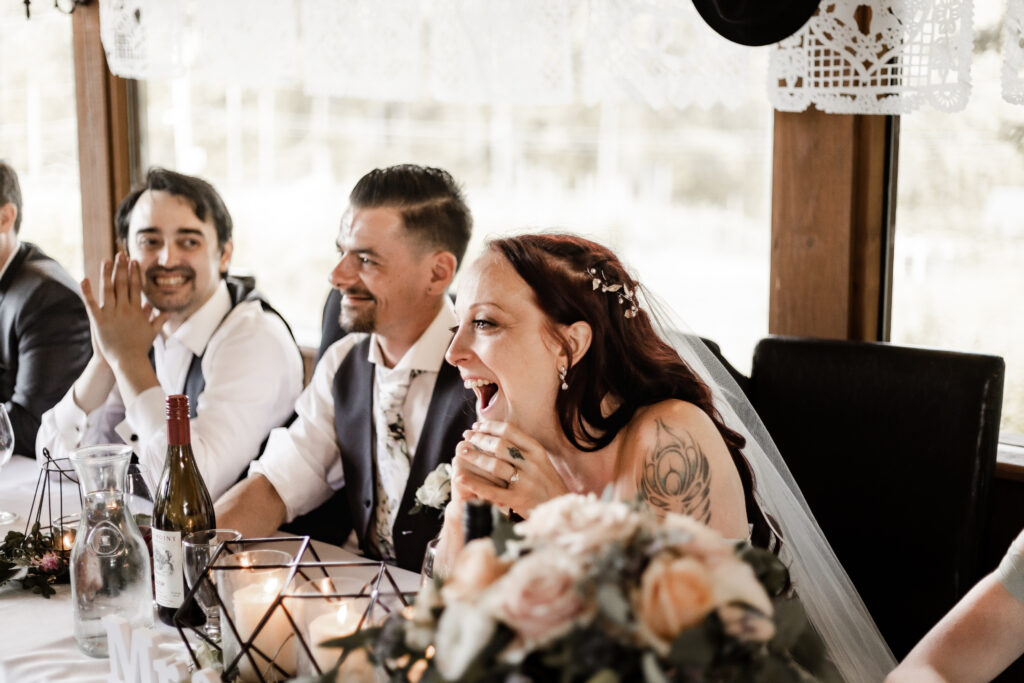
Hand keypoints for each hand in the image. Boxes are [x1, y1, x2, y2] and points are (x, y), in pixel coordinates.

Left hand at [80, 252, 168, 369]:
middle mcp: (125, 309)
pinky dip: (87, 292)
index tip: (134, 261)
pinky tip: (84, 279)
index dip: (134, 273)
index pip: (135, 286)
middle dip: (121, 267)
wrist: (128, 361)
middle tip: (120, 254)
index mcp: (136, 310)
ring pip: (108, 289)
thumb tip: (166, 312)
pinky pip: (91, 304)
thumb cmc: (140, 348)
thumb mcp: (152, 332)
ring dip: (107, 273)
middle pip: (122, 284)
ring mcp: (111, 314)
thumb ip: (158, 320)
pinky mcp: (99, 321)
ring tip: (106, 260)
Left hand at [453, 420, 568, 517]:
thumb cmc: (546, 482)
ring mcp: (526, 482)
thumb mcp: (540, 460)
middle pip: (500, 446)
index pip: (510, 431)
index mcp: (537, 451)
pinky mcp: (518, 500)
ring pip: (494, 465)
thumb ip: (522, 448)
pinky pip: (491, 490)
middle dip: (479, 439)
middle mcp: (532, 464)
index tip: (476, 426)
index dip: (489, 427)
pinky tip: (460, 478)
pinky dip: (474, 483)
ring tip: (461, 451)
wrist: (559, 507)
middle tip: (465, 437)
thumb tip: (494, 433)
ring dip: (475, 457)